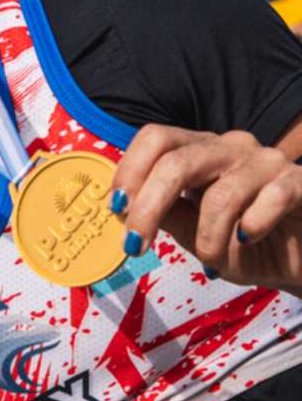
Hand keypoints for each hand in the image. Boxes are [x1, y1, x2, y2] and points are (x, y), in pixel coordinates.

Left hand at [113, 125, 301, 292]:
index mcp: (201, 152)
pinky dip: (252, 227)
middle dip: (148, 207)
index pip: (156, 139)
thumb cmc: (251, 247)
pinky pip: (271, 198)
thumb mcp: (198, 235)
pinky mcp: (300, 182)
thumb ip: (168, 216)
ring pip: (220, 195)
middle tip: (135, 246)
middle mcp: (232, 148)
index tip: (116, 210)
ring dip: (208, 240)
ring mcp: (267, 162)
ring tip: (214, 261)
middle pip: (177, 161)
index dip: (130, 171)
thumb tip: (124, 207)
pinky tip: (250, 239)